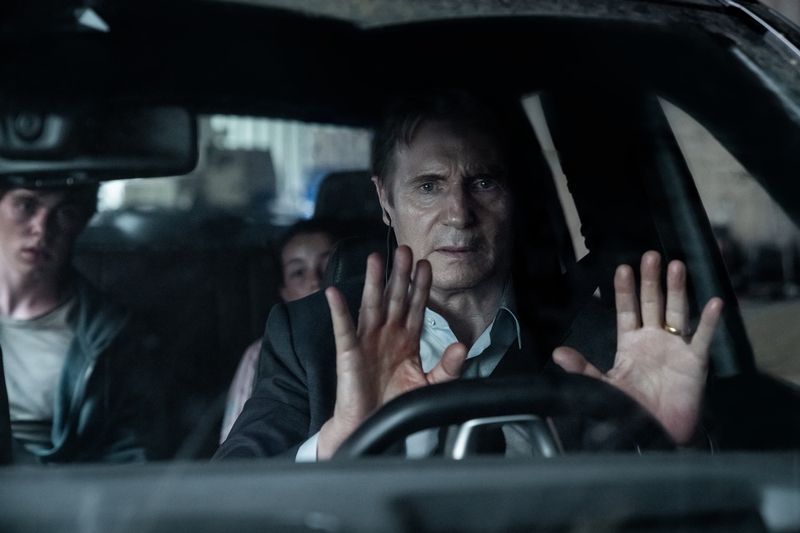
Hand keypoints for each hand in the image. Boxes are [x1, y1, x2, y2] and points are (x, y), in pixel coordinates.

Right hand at [318, 245, 467, 458]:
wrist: (371, 426)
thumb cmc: (395, 404)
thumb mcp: (429, 385)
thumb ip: (448, 368)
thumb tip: (461, 346)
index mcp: (406, 339)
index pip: (415, 306)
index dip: (420, 286)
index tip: (426, 264)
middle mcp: (386, 334)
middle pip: (394, 298)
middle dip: (400, 274)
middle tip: (405, 249)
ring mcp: (367, 341)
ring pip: (371, 305)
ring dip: (374, 281)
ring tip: (376, 258)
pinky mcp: (349, 353)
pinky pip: (344, 329)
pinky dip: (339, 311)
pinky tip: (335, 294)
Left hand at [553, 251, 722, 444]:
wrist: (656, 433)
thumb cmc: (630, 409)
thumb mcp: (603, 386)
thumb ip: (583, 369)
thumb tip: (557, 354)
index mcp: (631, 343)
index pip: (626, 310)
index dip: (624, 290)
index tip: (622, 268)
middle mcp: (654, 339)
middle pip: (652, 303)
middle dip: (651, 280)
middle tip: (651, 256)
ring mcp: (676, 348)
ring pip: (677, 312)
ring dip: (677, 290)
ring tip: (676, 266)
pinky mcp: (695, 362)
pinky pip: (703, 338)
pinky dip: (709, 321)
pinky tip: (713, 302)